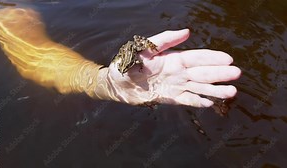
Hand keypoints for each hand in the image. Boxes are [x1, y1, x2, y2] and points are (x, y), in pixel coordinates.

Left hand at [104, 29, 240, 106]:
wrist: (116, 83)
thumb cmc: (127, 62)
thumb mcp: (143, 47)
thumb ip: (164, 40)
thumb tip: (187, 32)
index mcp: (172, 59)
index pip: (196, 58)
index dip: (212, 58)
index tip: (228, 59)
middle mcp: (177, 72)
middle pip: (202, 73)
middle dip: (219, 73)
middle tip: (237, 74)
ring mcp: (174, 86)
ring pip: (198, 88)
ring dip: (214, 90)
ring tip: (231, 92)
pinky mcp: (169, 98)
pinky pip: (187, 100)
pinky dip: (198, 102)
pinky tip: (210, 103)